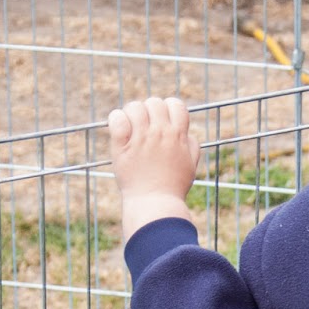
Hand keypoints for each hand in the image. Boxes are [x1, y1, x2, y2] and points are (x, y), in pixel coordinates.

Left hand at [108, 96, 200, 239]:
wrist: (154, 206)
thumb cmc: (172, 189)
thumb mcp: (190, 167)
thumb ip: (191, 146)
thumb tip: (187, 133)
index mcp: (178, 136)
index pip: (176, 104)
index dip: (168, 109)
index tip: (162, 121)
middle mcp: (160, 133)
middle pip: (154, 103)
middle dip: (149, 111)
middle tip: (144, 127)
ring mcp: (140, 139)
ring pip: (135, 107)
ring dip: (132, 114)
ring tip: (131, 129)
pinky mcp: (122, 146)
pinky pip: (117, 119)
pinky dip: (117, 119)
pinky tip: (120, 131)